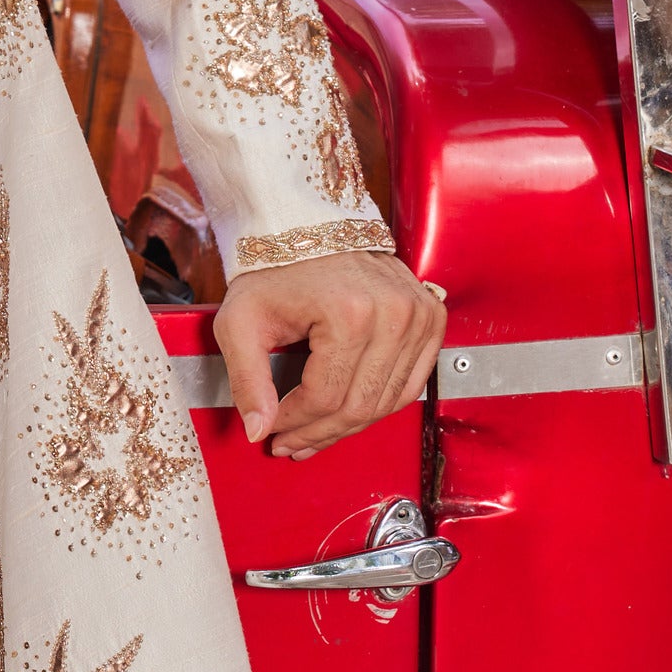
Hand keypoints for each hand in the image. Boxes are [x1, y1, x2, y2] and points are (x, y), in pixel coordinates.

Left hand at [214, 251, 444, 459]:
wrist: (307, 226)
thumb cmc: (272, 270)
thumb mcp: (240, 322)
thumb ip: (247, 379)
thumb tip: (258, 431)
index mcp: (349, 312)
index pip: (325, 398)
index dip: (296, 425)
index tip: (272, 433)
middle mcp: (393, 314)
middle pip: (360, 405)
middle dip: (321, 433)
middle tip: (292, 444)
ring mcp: (419, 315)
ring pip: (388, 402)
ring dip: (350, 426)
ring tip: (315, 434)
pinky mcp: (431, 317)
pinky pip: (412, 384)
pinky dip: (380, 404)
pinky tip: (350, 412)